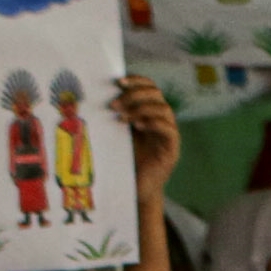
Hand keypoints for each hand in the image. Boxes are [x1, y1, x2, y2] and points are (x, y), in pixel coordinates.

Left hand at [116, 75, 180, 200]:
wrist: (136, 190)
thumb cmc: (125, 161)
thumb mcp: (118, 132)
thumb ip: (117, 114)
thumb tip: (98, 93)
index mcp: (149, 113)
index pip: (150, 87)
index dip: (137, 80)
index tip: (118, 82)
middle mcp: (162, 120)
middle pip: (156, 94)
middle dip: (135, 96)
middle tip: (115, 105)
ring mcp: (169, 135)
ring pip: (164, 109)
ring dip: (141, 109)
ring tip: (123, 118)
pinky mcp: (172, 150)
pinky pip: (169, 129)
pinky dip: (153, 124)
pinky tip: (137, 127)